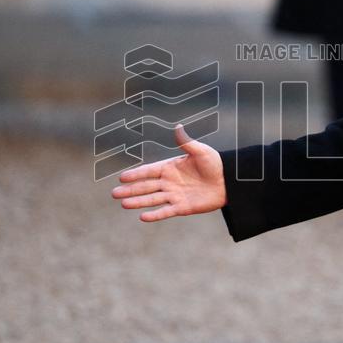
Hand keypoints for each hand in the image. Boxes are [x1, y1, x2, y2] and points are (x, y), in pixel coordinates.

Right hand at [111, 124, 226, 220]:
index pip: (149, 171)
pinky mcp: (182, 207)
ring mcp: (174, 195)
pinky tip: (142, 217)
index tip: (121, 177)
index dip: (136, 174)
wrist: (228, 181)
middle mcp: (169, 182)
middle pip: (146, 186)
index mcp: (170, 167)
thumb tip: (178, 126)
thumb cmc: (215, 164)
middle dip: (130, 189)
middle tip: (114, 193)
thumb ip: (186, 142)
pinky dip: (155, 214)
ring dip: (138, 202)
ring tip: (123, 204)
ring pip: (152, 199)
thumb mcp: (200, 151)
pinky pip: (166, 211)